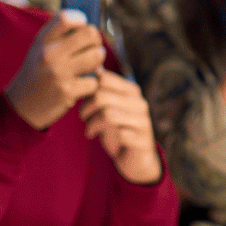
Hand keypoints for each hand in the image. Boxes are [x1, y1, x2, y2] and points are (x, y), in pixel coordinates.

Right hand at [6, 11, 103, 128]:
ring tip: (89, 68)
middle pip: (90, 34)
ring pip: (97, 56)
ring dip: (98, 64)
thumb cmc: (37, 74)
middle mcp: (49, 53)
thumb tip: (89, 25)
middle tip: (91, 51)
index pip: (67, 18)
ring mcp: (58, 72)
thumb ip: (60, 35)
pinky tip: (82, 87)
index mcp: (43, 40)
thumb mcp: (40, 49)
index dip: (81, 21)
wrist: (21, 106)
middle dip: (96, 43)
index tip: (81, 30)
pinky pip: (95, 82)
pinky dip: (92, 85)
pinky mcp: (67, 91)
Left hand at [79, 69, 161, 183]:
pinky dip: (99, 134)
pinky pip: (117, 133)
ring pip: (108, 114)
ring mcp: (143, 122)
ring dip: (91, 123)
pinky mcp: (142, 140)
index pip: (104, 79)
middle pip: (102, 96)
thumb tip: (94, 67)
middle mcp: (140, 104)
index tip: (82, 100)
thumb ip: (102, 90)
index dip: (87, 89)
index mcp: (132, 91)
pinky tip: (95, 137)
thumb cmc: (118, 128)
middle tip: (82, 117)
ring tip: (88, 128)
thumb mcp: (109, 106)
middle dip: (85, 108)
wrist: (135, 158)